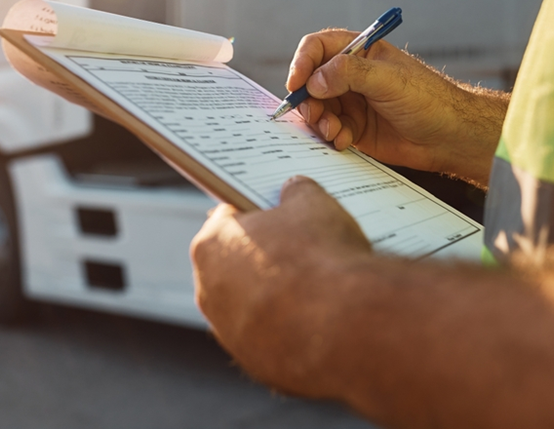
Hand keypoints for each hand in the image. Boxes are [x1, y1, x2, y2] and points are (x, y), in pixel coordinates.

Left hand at [190, 176, 371, 396]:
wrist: (344, 324)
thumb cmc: (320, 257)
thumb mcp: (313, 203)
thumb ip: (297, 191)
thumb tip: (296, 189)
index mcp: (211, 244)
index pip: (228, 217)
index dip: (256, 210)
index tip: (275, 209)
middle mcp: (209, 291)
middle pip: (236, 264)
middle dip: (264, 255)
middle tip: (301, 246)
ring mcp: (231, 334)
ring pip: (251, 307)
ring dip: (275, 297)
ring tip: (317, 285)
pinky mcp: (256, 364)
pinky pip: (272, 340)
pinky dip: (290, 330)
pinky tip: (321, 319)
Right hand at [287, 30, 508, 185]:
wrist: (450, 137)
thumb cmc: (429, 99)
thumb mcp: (389, 79)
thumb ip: (350, 74)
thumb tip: (314, 81)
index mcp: (360, 52)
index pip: (318, 48)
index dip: (303, 63)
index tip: (298, 84)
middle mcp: (350, 76)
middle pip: (311, 81)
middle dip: (308, 100)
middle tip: (316, 115)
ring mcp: (351, 102)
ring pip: (317, 108)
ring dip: (319, 121)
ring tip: (334, 131)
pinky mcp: (354, 128)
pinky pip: (329, 130)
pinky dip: (330, 136)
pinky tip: (344, 141)